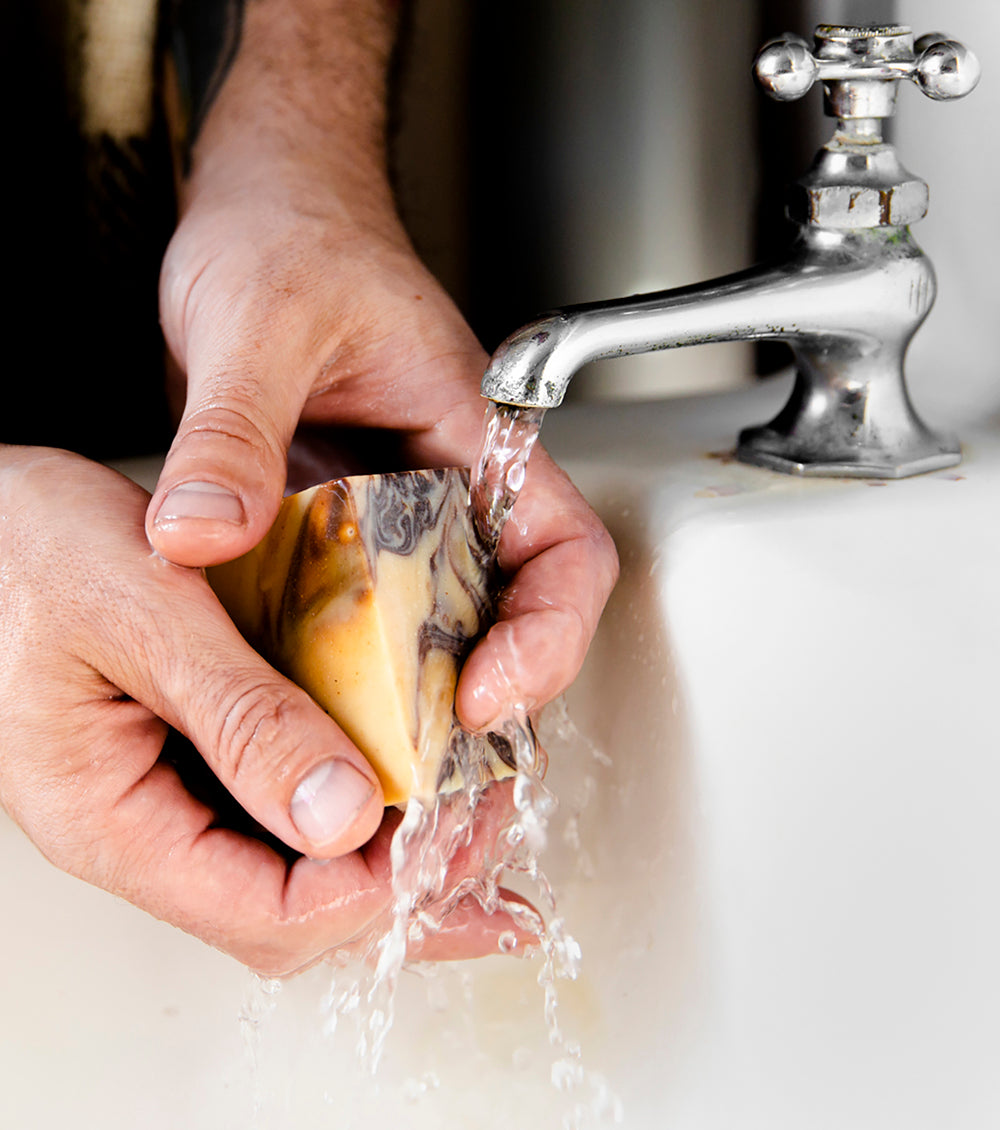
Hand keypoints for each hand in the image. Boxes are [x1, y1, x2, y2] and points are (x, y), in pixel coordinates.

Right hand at [0, 448, 531, 973]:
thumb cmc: (27, 545)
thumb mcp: (143, 612)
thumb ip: (240, 718)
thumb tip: (343, 816)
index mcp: (109, 817)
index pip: (264, 913)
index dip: (369, 888)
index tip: (444, 825)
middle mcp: (141, 827)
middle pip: (292, 917)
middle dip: (400, 888)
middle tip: (485, 837)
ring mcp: (167, 796)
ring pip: (296, 872)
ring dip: (391, 854)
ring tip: (473, 823)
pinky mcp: (193, 756)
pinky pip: (285, 808)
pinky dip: (360, 805)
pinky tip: (414, 780)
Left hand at [147, 182, 617, 732]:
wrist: (258, 214)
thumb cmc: (293, 236)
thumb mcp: (258, 324)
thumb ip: (235, 430)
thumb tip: (200, 533)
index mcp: (480, 438)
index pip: (569, 553)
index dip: (551, 636)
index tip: (487, 691)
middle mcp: (449, 489)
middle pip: (508, 619)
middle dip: (480, 704)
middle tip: (420, 771)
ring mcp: (395, 517)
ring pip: (432, 632)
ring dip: (406, 703)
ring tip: (362, 768)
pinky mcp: (339, 531)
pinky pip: (352, 616)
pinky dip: (333, 668)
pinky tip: (292, 708)